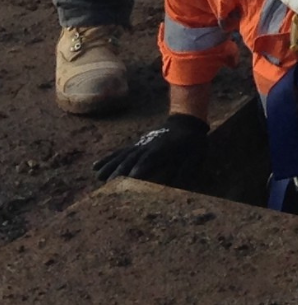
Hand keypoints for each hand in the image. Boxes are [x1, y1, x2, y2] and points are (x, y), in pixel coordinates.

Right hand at [92, 113, 207, 187]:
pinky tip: (95, 167)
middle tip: (109, 183)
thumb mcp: (196, 155)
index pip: (150, 158)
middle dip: (121, 170)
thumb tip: (175, 183)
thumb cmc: (193, 142)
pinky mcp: (135, 145)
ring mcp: (140, 145)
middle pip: (132, 158)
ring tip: (99, 177)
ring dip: (110, 166)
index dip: (141, 167)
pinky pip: (119, 152)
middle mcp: (148, 147)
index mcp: (164, 149)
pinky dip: (108, 159)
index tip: (131, 177)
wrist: (186, 121)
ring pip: (122, 156)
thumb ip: (186, 168)